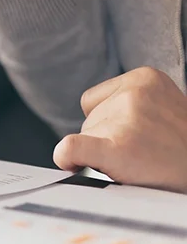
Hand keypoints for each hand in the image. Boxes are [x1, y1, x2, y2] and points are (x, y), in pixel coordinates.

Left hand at [53, 67, 186, 192]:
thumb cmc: (181, 149)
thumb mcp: (164, 108)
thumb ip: (128, 108)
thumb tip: (88, 128)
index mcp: (145, 79)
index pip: (93, 101)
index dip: (105, 124)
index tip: (128, 137)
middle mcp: (134, 94)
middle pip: (89, 120)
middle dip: (105, 140)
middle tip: (140, 155)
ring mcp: (126, 120)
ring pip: (84, 137)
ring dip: (100, 155)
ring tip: (137, 165)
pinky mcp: (118, 148)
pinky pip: (71, 148)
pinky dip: (68, 157)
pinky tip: (75, 164)